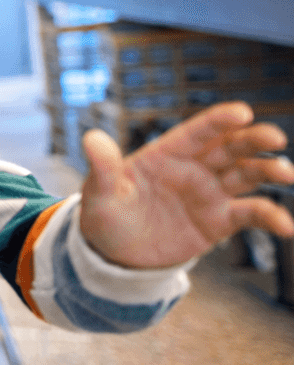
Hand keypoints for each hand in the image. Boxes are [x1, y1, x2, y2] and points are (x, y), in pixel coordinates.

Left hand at [79, 101, 293, 268]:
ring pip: (247, 175)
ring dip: (268, 171)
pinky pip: (250, 214)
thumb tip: (91, 137)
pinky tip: (286, 226)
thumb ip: (103, 167)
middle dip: (253, 140)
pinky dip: (270, 217)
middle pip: (230, 148)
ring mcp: (209, 193)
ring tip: (286, 173)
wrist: (115, 252)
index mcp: (166, 153)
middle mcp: (194, 168)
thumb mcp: (100, 192)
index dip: (219, 121)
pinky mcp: (219, 221)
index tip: (242, 112)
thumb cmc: (105, 214)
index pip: (197, 132)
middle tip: (274, 137)